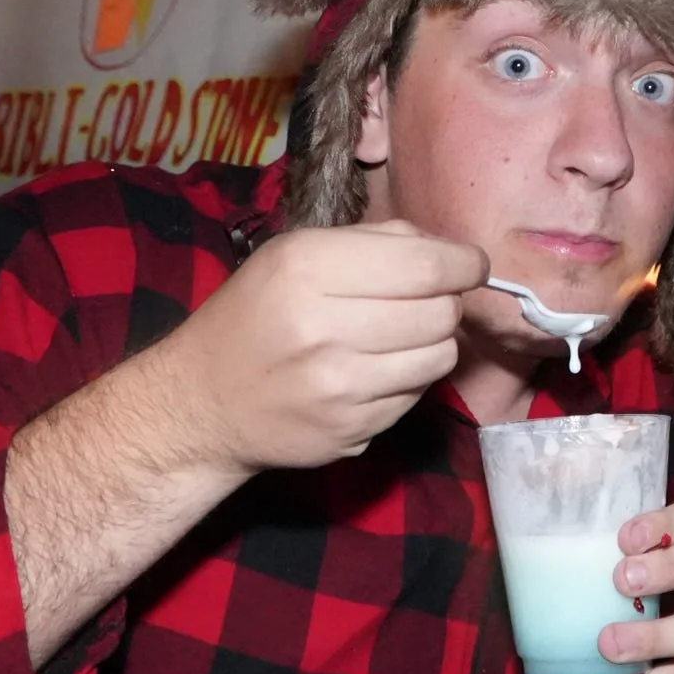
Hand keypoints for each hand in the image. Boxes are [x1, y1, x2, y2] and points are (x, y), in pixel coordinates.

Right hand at [157, 219, 486, 476]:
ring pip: (440, 357)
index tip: (470, 265)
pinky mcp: (351, 431)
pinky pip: (417, 397)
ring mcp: (338, 388)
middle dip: (445, 303)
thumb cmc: (256, 315)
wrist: (204, 403)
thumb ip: (374, 242)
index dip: (464, 263)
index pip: (425, 265)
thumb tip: (449, 251)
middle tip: (423, 302)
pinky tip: (374, 372)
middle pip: (441, 312)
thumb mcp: (295, 254)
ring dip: (432, 343)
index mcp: (307, 268)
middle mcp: (323, 328)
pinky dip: (408, 381)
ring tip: (398, 337)